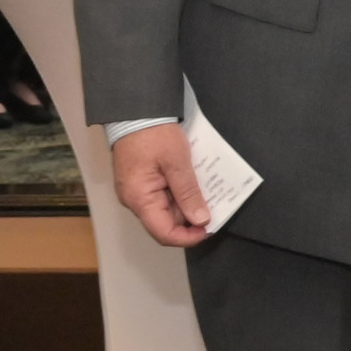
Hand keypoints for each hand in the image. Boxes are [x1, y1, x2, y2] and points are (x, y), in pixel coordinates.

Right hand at [112, 122, 210, 246]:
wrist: (135, 112)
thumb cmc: (154, 135)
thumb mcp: (177, 162)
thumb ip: (188, 193)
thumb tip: (201, 220)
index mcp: (140, 199)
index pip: (163, 233)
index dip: (187, 237)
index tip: (209, 230)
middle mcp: (135, 200)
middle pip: (165, 222)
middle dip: (191, 219)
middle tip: (215, 208)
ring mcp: (138, 191)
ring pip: (166, 209)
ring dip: (187, 204)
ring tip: (209, 194)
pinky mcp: (142, 181)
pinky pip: (163, 195)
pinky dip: (180, 192)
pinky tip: (196, 184)